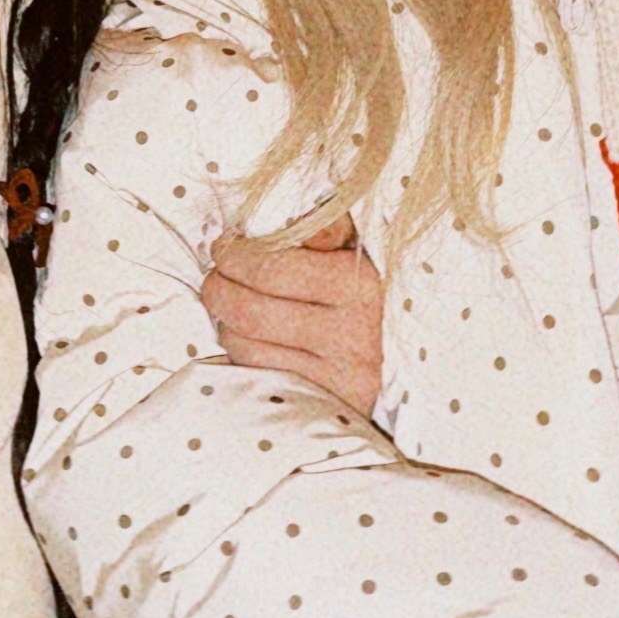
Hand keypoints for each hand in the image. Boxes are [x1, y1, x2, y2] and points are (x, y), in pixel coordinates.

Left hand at [204, 218, 384, 412]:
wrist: (403, 360)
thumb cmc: (370, 294)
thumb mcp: (358, 250)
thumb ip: (327, 227)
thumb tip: (293, 216)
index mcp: (360, 283)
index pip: (271, 267)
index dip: (234, 254)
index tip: (225, 246)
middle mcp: (352, 333)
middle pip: (250, 310)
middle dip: (218, 287)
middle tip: (215, 275)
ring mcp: (337, 375)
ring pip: (247, 345)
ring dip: (226, 322)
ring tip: (230, 305)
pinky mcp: (324, 402)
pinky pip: (258, 375)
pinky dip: (241, 354)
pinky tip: (248, 337)